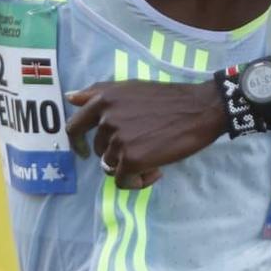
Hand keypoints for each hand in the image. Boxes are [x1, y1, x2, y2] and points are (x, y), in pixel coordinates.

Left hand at [65, 79, 223, 188]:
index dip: (78, 142)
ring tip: (154, 157)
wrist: (200, 109)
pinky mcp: (131, 159)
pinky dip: (138, 182)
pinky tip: (157, 172)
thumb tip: (70, 97)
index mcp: (103, 100)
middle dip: (117, 153)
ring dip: (130, 167)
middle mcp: (106, 119)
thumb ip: (98, 93)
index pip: (75, 127)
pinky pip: (123, 181)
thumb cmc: (168, 99)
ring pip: (111, 166)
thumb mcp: (130, 87)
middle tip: (143, 148)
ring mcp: (118, 140)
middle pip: (98, 150)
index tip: (85, 151)